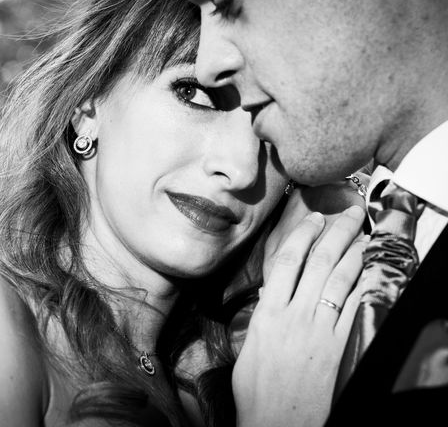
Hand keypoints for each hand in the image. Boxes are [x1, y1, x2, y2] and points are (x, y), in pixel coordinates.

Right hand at [232, 206, 366, 426]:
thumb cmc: (256, 389)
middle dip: (335, 234)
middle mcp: (295, 315)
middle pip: (318, 264)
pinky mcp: (338, 346)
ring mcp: (320, 329)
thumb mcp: (249, 345)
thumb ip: (263, 316)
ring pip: (340, 281)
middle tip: (349, 214)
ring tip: (363, 235)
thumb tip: (273, 294)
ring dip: (354, 254)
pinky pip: (354, 308)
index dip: (301, 236)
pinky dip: (363, 286)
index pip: (286, 263)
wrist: (276, 423)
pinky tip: (369, 271)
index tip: (312, 219)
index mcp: (268, 314)